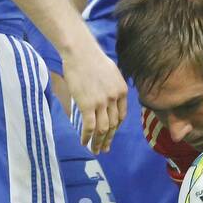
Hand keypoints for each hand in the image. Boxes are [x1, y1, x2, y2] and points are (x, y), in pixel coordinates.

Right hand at [62, 38, 127, 153]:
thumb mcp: (111, 72)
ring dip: (99, 142)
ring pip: (103, 129)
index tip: (111, 134)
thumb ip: (113, 87)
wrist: (80, 52)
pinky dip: (87, 137)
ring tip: (95, 150)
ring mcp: (101, 103)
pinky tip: (84, 143)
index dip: (116, 127)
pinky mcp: (88, 105)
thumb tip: (108, 97)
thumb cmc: (91, 59)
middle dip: (109, 139)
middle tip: (104, 149)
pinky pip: (89, 126)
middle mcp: (114, 99)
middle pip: (113, 125)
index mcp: (122, 91)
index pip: (121, 115)